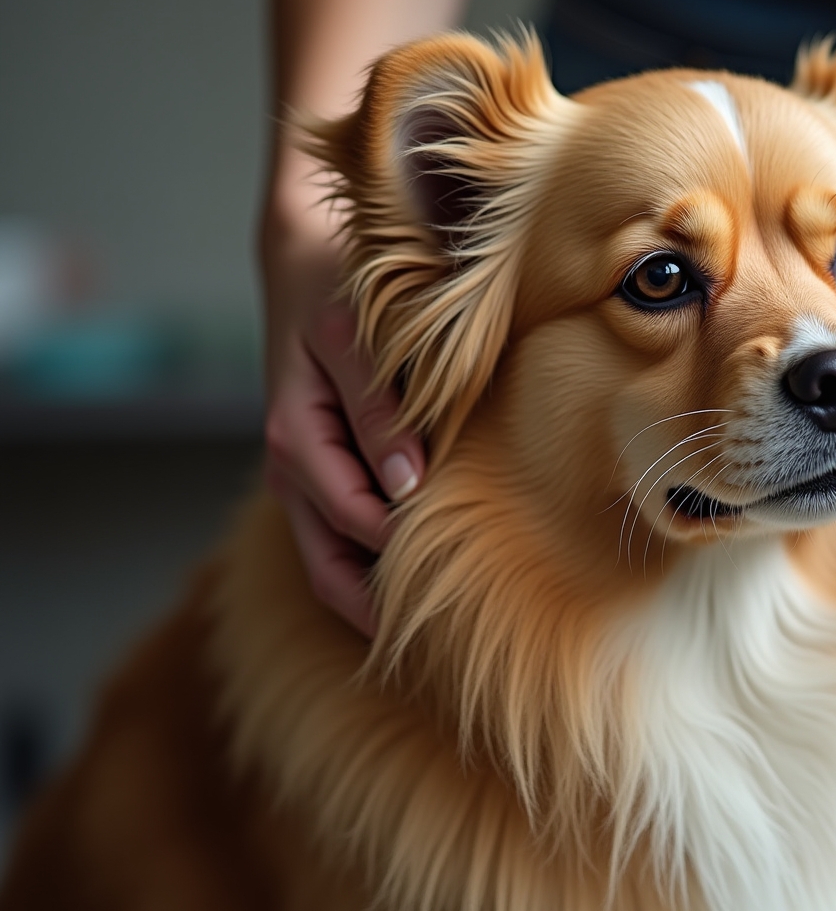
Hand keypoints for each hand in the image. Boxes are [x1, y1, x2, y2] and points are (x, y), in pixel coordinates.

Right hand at [260, 187, 423, 636]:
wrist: (303, 262)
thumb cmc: (338, 290)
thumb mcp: (356, 336)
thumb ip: (380, 407)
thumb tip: (408, 483)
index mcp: (296, 438)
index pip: (354, 522)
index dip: (406, 556)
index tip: (470, 585)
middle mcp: (289, 469)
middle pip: (332, 569)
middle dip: (387, 611)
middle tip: (459, 648)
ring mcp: (301, 479)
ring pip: (332, 568)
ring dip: (378, 605)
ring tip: (446, 643)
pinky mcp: (319, 476)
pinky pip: (338, 546)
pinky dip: (373, 576)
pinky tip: (425, 596)